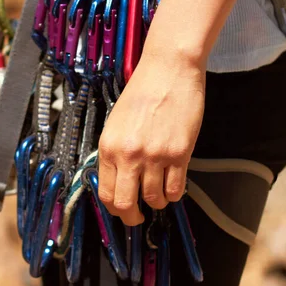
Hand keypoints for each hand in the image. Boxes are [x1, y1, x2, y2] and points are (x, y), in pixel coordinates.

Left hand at [98, 49, 204, 225]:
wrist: (169, 69)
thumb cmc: (143, 92)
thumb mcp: (117, 123)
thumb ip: (116, 152)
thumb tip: (118, 181)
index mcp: (109, 147)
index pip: (106, 193)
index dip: (114, 208)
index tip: (122, 209)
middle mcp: (129, 155)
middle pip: (125, 204)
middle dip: (131, 216)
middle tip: (138, 216)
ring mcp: (155, 156)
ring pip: (155, 199)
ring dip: (157, 202)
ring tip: (160, 195)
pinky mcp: (179, 153)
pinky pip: (176, 189)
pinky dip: (174, 194)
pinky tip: (173, 187)